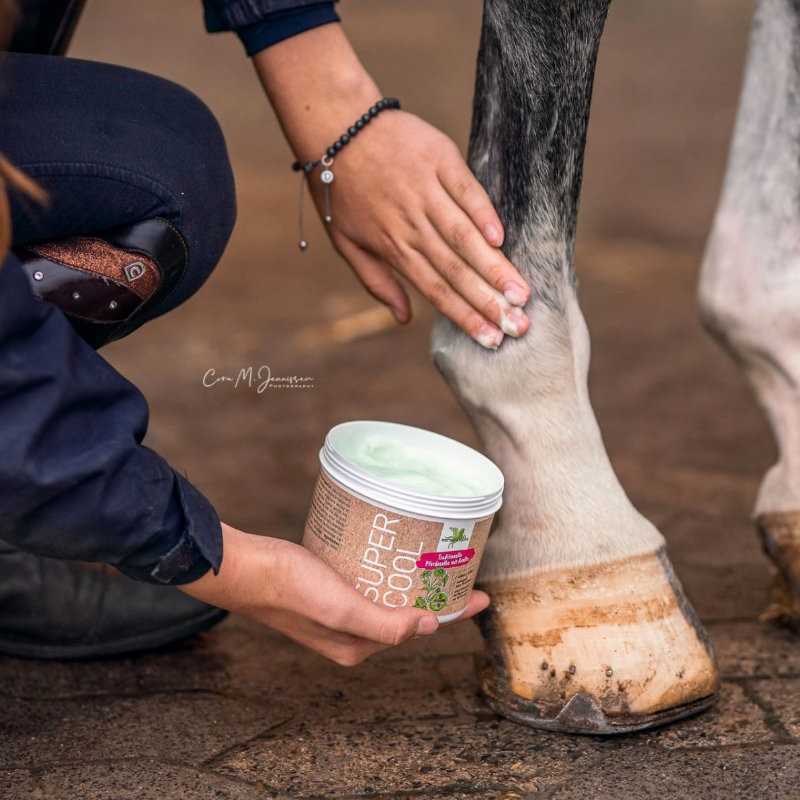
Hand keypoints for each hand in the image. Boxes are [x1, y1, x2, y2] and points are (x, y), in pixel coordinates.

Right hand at [181, 524, 490, 665]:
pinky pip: (370, 583)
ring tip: (437, 560)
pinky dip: (389, 572)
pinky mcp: (329, 589)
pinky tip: (395, 553)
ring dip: (414, 582)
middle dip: (437, 596)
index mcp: (359, 646)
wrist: (246, 567)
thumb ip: (385, 624)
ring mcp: (340, 611)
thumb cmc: (290, 589)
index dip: (453, 612)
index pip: (419, 629)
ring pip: (389, 597)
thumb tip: (429, 628)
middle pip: (407, 614)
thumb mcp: (342, 610)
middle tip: (462, 569)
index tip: (482, 593)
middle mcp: (352, 633)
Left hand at [317, 110, 531, 349]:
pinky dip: (483, 213)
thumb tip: (403, 320)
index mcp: (393, 247)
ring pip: (464, 237)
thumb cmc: (340, 190)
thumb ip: (377, 282)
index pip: (435, 290)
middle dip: (489, 302)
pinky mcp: (439, 161)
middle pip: (455, 270)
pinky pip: (466, 191)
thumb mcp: (346, 243)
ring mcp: (426, 192)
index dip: (464, 316)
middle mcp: (411, 225)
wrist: (336, 127)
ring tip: (521, 293)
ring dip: (494, 267)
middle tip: (519, 326)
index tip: (490, 339)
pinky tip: (501, 238)